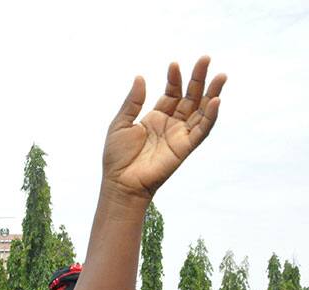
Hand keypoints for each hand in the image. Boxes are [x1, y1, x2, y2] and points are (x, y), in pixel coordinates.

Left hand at [103, 56, 225, 200]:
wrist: (120, 181)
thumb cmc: (117, 156)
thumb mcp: (121, 123)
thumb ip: (133, 101)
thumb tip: (140, 77)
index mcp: (156, 117)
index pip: (171, 93)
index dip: (174, 78)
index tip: (174, 64)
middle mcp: (171, 124)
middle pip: (190, 97)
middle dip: (198, 78)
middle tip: (205, 58)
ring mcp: (179, 135)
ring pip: (201, 111)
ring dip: (212, 94)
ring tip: (220, 76)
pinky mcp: (185, 147)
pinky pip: (202, 130)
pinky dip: (210, 116)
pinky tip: (215, 101)